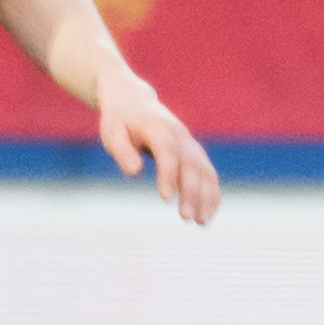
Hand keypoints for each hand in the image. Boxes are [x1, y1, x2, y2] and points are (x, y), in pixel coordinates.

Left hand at [96, 69, 219, 223]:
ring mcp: (190, 145)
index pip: (167, 152)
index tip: (165, 199)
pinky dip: (212, 194)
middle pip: (191, 165)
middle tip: (186, 217)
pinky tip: (207, 216)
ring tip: (201, 223)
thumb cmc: (119, 121)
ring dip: (206, 197)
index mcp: (158, 128)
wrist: (134, 101)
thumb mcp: (112, 132)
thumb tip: (135, 172)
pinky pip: (209, 175)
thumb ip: (122, 151)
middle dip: (191, 192)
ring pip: (205, 171)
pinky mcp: (194, 154)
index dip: (168, 175)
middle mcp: (180, 136)